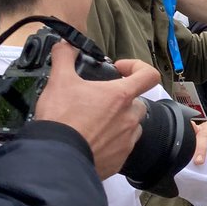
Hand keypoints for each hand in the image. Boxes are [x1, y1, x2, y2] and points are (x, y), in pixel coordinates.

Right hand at [35, 43, 158, 178]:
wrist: (58, 159)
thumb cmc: (62, 119)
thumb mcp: (59, 81)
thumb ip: (64, 57)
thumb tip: (64, 45)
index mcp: (120, 96)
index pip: (148, 75)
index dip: (137, 67)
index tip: (120, 69)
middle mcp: (129, 118)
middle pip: (137, 103)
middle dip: (122, 100)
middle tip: (100, 101)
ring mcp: (127, 141)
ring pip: (131, 126)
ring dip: (119, 122)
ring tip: (95, 122)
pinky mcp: (119, 160)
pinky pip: (122, 147)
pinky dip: (112, 143)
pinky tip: (93, 141)